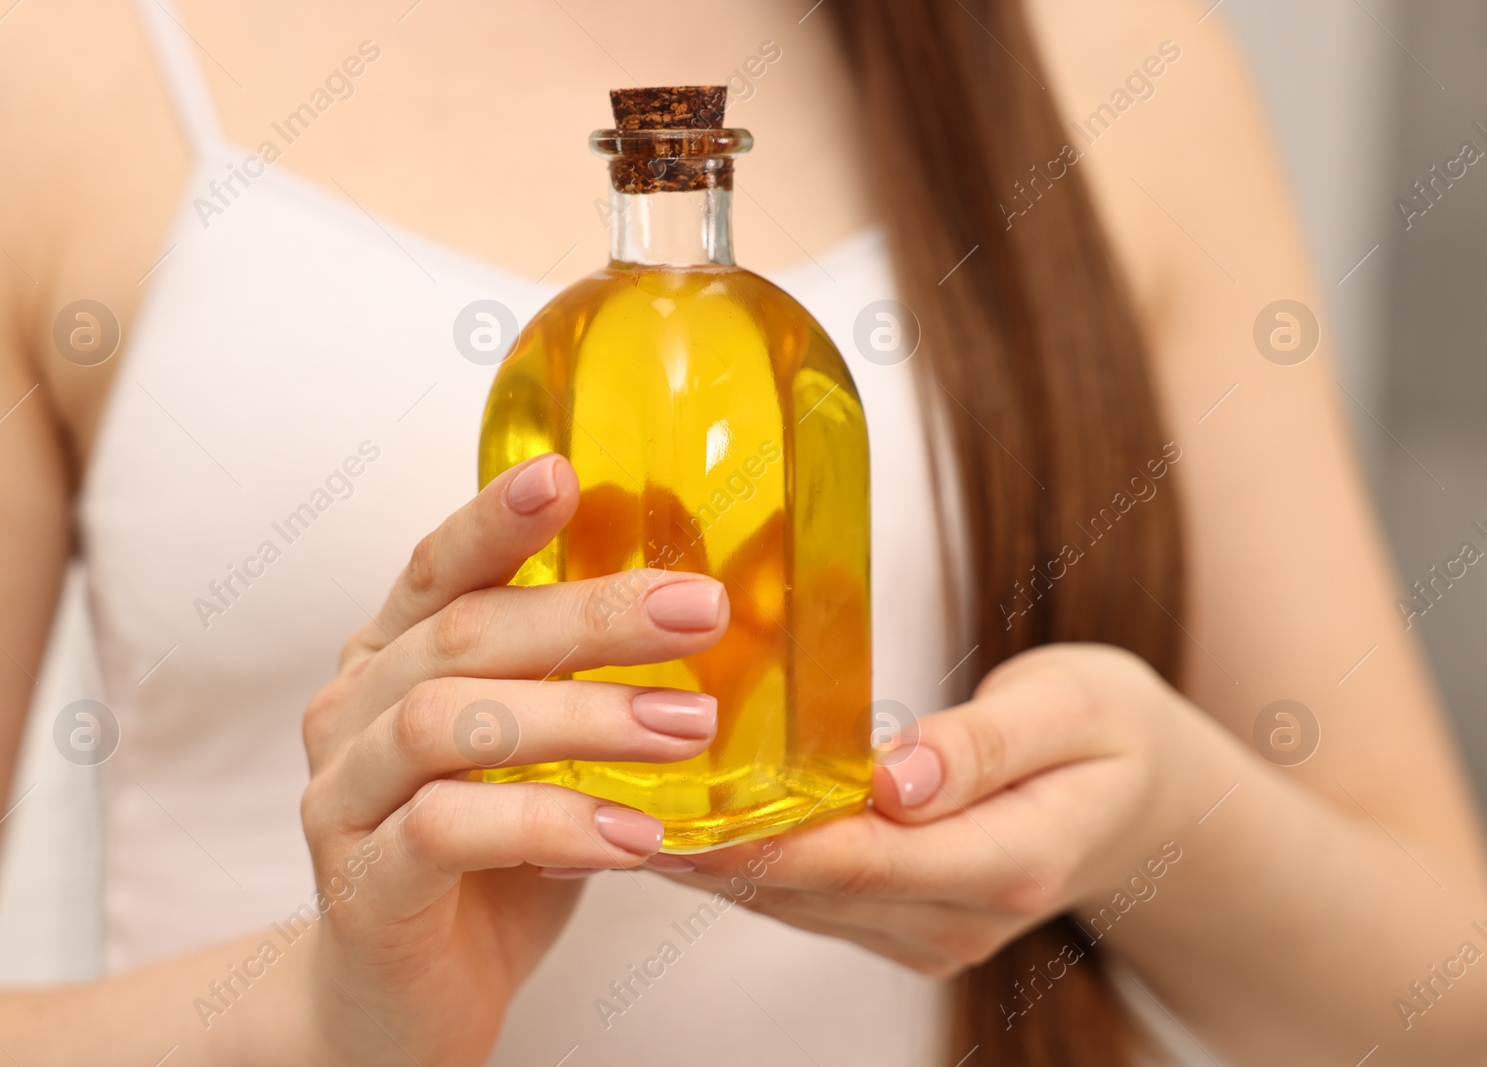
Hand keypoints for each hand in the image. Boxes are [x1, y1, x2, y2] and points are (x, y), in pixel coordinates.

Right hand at [294, 453, 729, 1065]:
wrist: (395, 1005)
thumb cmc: (483, 864)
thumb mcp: (538, 760)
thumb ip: (579, 689)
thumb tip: (709, 620)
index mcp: (390, 662)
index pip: (437, 569)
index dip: (494, 518)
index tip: (565, 473)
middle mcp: (351, 714)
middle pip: (463, 636)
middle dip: (589, 615)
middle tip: (700, 612)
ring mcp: (342, 800)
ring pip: (448, 723)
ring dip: (580, 717)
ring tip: (687, 726)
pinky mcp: (362, 889)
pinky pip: (447, 834)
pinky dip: (550, 826)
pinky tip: (635, 839)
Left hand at [659, 644, 1219, 976]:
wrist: (1142, 798)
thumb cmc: (1107, 730)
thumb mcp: (1072, 706)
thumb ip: (984, 745)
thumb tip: (897, 780)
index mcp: (1009, 861)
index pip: (862, 858)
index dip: (763, 836)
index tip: (676, 807)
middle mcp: (959, 918)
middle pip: (810, 889)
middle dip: (706, 849)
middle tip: (604, 798)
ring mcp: (928, 933)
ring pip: (796, 902)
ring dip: (709, 861)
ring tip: (613, 806)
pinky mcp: (902, 925)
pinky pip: (807, 899)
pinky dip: (743, 862)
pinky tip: (679, 824)